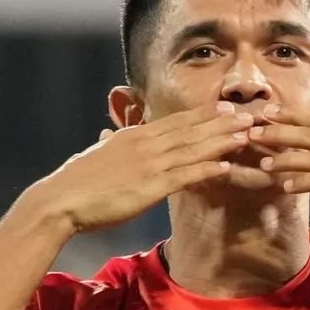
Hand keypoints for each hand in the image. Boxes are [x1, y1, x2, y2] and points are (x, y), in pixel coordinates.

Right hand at [32, 103, 252, 231]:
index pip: (175, 121)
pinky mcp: (150, 188)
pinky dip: (206, 169)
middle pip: (191, 130)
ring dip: (222, 141)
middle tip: (249, 114)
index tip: (224, 108)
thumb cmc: (74, 182)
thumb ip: (108, 143)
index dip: (202, 115)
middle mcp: (145, 145)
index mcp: (134, 136)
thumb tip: (107, 135)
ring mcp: (149, 165)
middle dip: (222, 122)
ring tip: (246, 135)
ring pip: (193, 149)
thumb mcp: (95, 154)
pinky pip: (185, 176)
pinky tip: (225, 165)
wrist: (60, 201)